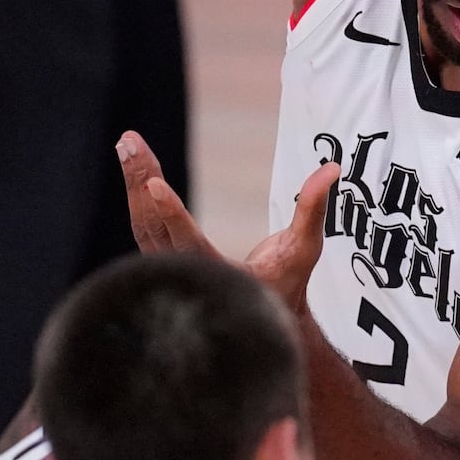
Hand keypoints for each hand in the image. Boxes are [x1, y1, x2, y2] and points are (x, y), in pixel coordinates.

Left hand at [117, 129, 337, 311]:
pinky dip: (137, 191)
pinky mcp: (163, 259)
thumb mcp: (305, 248)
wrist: (260, 317)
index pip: (190, 244)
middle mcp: (187, 277)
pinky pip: (144, 224)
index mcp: (221, 279)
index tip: (154, 185)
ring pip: (142, 225)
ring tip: (129, 143)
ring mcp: (169, 270)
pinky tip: (136, 161)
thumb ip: (313, 208)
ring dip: (133, 182)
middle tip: (130, 142)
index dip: (172, 215)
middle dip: (139, 181)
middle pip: (154, 228)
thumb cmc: (286, 282)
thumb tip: (331, 168)